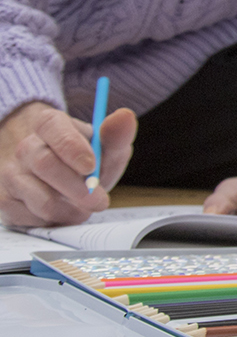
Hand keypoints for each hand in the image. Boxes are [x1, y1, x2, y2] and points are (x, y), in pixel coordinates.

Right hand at [0, 100, 136, 226]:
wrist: (62, 179)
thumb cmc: (87, 160)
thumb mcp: (107, 147)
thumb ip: (116, 134)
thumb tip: (125, 116)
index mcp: (51, 124)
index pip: (52, 127)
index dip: (70, 147)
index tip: (90, 167)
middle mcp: (26, 147)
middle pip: (44, 164)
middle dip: (77, 187)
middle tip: (99, 201)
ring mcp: (11, 173)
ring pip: (38, 197)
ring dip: (68, 209)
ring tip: (84, 208)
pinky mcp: (4, 200)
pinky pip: (29, 217)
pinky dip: (53, 220)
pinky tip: (63, 212)